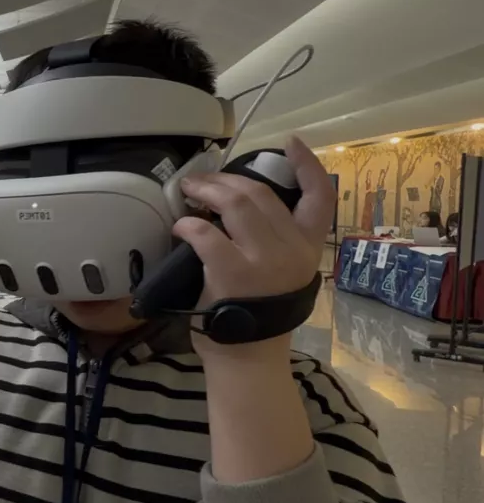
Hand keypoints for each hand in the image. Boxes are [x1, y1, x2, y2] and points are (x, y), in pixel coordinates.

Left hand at [173, 136, 335, 359]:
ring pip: (235, 203)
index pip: (320, 197)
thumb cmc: (260, 314)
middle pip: (260, 193)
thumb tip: (240, 204)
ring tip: (189, 191)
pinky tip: (181, 226)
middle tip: (203, 180)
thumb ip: (276, 241)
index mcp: (308, 247)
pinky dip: (189, 223)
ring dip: (206, 191)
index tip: (291, 143)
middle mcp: (291, 250)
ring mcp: (263, 260)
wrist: (249, 359)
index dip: (308, 165)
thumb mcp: (286, 274)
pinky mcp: (232, 272)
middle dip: (226, 179)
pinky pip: (206, 233)